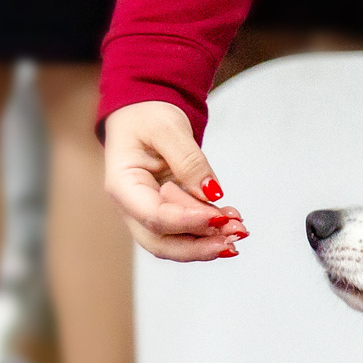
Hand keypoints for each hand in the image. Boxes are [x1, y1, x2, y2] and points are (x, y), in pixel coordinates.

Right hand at [103, 100, 246, 260]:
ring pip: (175, 242)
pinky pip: (186, 230)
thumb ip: (188, 160)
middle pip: (161, 242)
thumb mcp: (168, 128)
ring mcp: (147, 212)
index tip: (219, 217)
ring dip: (209, 241)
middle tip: (234, 237)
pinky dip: (210, 229)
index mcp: (123, 184)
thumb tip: (212, 193)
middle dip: (199, 246)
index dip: (187, 221)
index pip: (153, 216)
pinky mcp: (167, 212)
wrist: (143, 116)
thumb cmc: (147, 118)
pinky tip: (232, 218)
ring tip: (239, 228)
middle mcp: (132, 206)